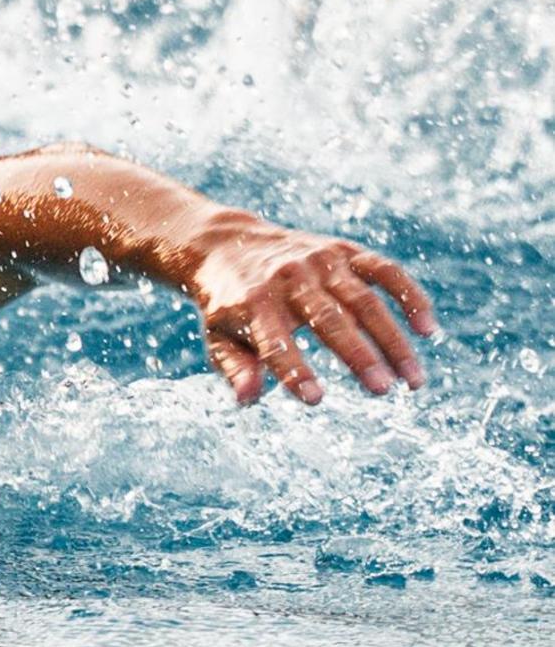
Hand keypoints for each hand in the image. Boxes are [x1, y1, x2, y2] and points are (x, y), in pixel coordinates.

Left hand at [185, 213, 438, 404]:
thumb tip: (248, 400)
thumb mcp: (218, 338)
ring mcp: (320, 262)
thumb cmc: (229, 306)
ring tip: (413, 381)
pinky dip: (410, 297)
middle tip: (383, 392)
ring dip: (392, 341)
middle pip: (329, 320)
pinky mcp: (344, 251)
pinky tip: (428, 330)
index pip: (275, 343)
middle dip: (358, 356)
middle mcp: (289, 280)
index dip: (295, 371)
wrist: (229, 246)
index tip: (316, 399)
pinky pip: (385, 271)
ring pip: (365, 301)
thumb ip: (235, 368)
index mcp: (252, 305)